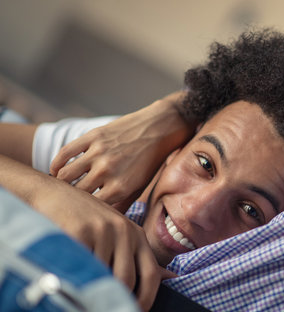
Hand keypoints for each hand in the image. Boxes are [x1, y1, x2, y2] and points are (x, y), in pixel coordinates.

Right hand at [0, 155, 175, 310]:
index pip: (151, 274)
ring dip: (90, 284)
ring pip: (101, 276)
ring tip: (80, 280)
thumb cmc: (88, 219)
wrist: (54, 193)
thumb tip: (172, 277)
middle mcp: (123, 231)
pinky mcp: (80, 231)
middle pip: (126, 280)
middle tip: (101, 303)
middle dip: (115, 297)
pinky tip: (68, 269)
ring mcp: (102, 230)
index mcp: (136, 234)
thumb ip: (140, 256)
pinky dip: (74, 274)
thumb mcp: (119, 233)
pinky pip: (80, 266)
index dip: (146, 299)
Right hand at [50, 93, 194, 211]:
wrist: (159, 129)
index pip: (89, 208)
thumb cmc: (149, 162)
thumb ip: (121, 205)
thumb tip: (103, 223)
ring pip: (64, 175)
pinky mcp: (93, 136)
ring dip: (60, 182)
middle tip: (65, 200)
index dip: (81, 212)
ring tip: (61, 186)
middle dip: (69, 198)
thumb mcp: (139, 187)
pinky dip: (56, 164)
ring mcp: (99, 152)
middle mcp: (108, 171)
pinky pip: (65, 153)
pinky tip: (57, 170)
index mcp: (120, 188)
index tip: (77, 213)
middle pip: (75, 193)